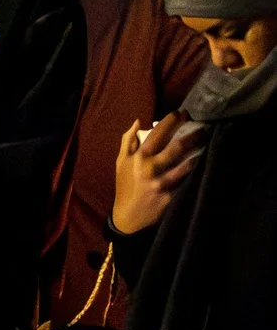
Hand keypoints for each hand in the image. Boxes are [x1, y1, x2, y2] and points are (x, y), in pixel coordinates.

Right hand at [114, 112, 202, 233]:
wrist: (128, 216)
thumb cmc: (125, 186)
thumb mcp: (120, 162)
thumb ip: (127, 141)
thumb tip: (139, 122)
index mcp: (138, 157)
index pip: (156, 134)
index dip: (169, 122)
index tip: (180, 113)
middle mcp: (150, 168)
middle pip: (175, 147)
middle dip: (191, 135)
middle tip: (203, 127)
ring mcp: (161, 183)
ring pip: (185, 165)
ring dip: (198, 153)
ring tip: (208, 144)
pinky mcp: (171, 196)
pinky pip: (187, 181)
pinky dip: (196, 173)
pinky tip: (205, 164)